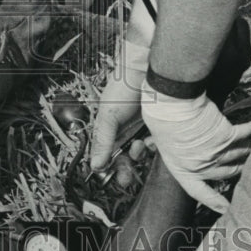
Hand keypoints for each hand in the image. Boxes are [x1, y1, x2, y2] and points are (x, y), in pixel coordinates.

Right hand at [90, 37, 150, 184]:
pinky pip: (155, 145)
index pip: (106, 155)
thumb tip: (94, 165)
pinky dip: (154, 146)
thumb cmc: (123, 88)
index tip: (113, 178)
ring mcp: (140, 129)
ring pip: (140, 153)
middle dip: (125, 169)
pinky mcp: (156, 127)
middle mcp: (124, 131)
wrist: (147, 71)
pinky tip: (152, 140)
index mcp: (108, 129)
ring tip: (141, 146)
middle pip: (123, 159)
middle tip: (127, 177)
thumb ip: (102, 142)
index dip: (109, 168)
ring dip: (140, 154)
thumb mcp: (108, 117)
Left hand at [141, 85, 250, 212]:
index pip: (200, 192)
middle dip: (237, 168)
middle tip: (244, 165)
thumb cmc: (161, 121)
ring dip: (247, 150)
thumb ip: (173, 149)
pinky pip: (244, 135)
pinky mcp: (226, 137)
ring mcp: (216, 153)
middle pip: (227, 171)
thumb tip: (166, 146)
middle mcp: (202, 166)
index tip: (226, 207)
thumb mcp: (161, 142)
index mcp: (183, 171)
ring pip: (238, 154)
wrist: (170, 108)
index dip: (214, 202)